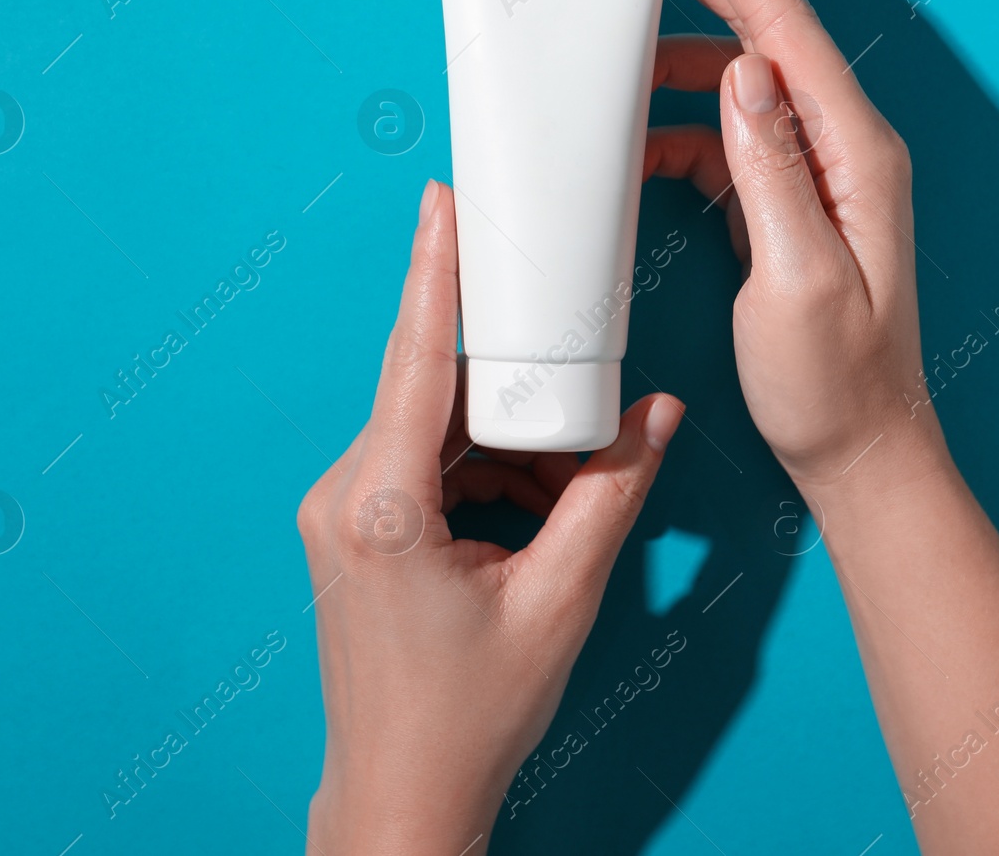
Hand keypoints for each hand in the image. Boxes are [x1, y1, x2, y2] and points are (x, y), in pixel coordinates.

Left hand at [297, 180, 684, 853]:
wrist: (401, 795)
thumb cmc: (471, 715)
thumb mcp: (561, 599)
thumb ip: (612, 495)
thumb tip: (656, 415)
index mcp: (383, 507)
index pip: (415, 361)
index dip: (435, 273)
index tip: (442, 201)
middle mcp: (346, 496)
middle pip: (430, 389)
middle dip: (509, 375)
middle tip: (571, 355)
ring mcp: (342, 512)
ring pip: (432, 429)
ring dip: (505, 438)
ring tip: (571, 480)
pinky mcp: (356, 529)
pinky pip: (422, 464)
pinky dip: (482, 470)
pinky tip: (536, 506)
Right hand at [645, 0, 950, 492]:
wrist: (859, 450)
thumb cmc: (834, 383)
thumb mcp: (798, 279)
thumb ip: (772, 173)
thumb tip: (744, 74)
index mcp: (857, 157)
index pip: (790, 35)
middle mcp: (845, 153)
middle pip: (771, 40)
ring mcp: (818, 179)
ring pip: (743, 89)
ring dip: (679, 66)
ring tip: (613, 51)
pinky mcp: (790, 209)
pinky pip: (732, 145)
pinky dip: (681, 134)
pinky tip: (635, 144)